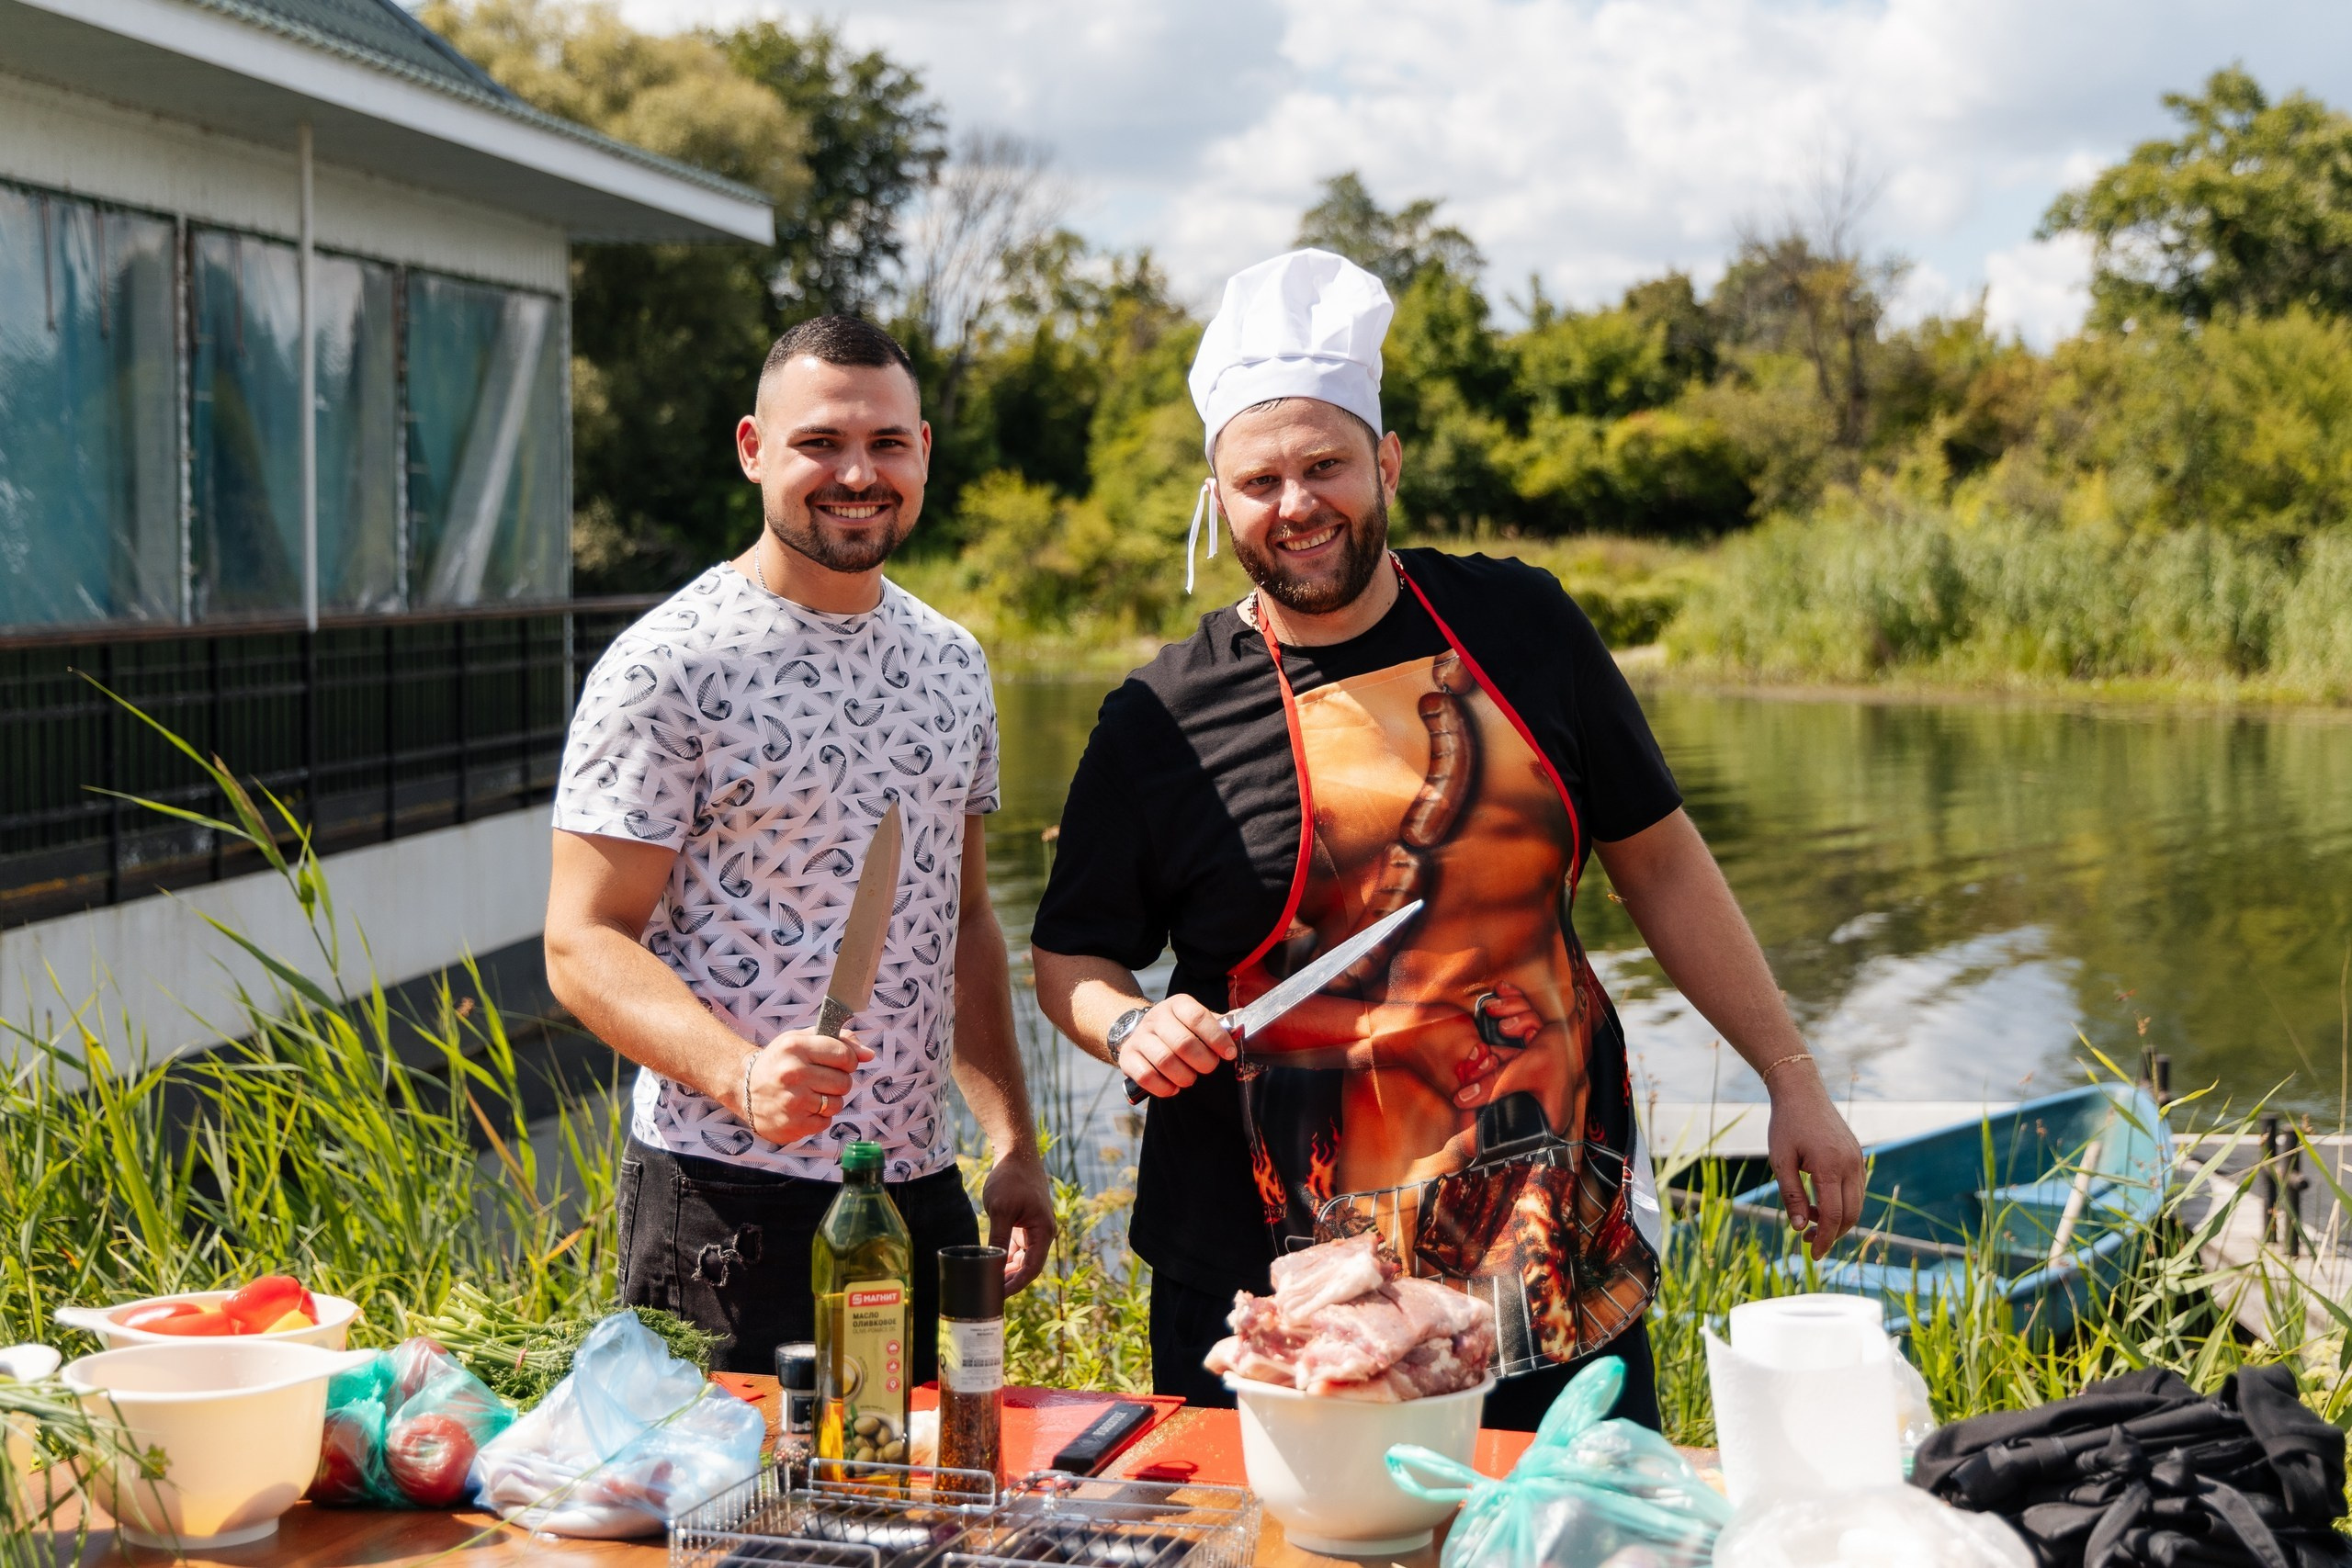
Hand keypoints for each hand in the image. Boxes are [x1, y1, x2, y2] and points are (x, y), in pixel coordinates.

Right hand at [738, 1028, 875, 1144]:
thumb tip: (869, 1054)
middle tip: (820, 1080)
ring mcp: (792, 1101)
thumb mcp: (802, 1040)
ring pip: (837, 1104)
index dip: (849, 1060)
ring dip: (829, 1101)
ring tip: (809, 1094)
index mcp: (795, 1047)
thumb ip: (839, 1041)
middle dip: (838, 1081)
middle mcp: (792, 1073)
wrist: (743, 1087)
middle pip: (844, 1082)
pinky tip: (802, 1108)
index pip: (845, 1055)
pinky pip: (825, 1122)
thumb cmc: (779, 1061)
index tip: (840, 1063)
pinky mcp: (792, 1124)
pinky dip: (818, 1117)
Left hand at [982, 1148, 1056, 1291]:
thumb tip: (991, 1266)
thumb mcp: (1001, 1210)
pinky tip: (988, 1267)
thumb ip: (998, 1239)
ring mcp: (1032, 1230)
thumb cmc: (1011, 1178)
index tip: (998, 1296)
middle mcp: (1041, 1233)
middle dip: (1009, 1281)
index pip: (1032, 1268)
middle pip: (1027, 1267)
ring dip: (1005, 1271)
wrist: (1016, 1154)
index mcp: (1043, 1231)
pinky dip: (1003, 1258)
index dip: (1016, 1285)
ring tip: (986, 1285)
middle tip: (988, 1295)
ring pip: (1020, 1259)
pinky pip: (1014, 1248)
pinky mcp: (1022, 1225)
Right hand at [1117, 995, 1235, 1096]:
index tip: (1229, 1054)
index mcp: (1178, 1004)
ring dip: (1184, 1076)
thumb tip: (1245, 1025)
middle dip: (1202, 1061)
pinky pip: (1146, 1076)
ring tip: (1190, 1079)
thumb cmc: (1179, 1029)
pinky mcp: (1127, 1057)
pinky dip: (1164, 1087)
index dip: (1216, 1037)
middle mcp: (1156, 1017)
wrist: (1141, 1032)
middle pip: (1182, 1043)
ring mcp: (1140, 1037)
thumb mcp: (1197, 1020)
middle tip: (1209, 1068)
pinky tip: (1173, 1087)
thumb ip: (1220, 1024)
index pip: (1198, 1017)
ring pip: (1164, 1060)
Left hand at [1765, 1062, 1864, 1259]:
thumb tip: (1800, 1228)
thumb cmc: (1786, 1125)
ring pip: (1856, 1203)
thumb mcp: (1781, 1161)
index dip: (1825, 1239)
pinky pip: (1856, 1189)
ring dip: (1837, 1219)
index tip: (1813, 1254)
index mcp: (1829, 1166)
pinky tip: (1820, 1203)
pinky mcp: (1857, 1156)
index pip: (1833, 1215)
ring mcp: (1857, 1160)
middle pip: (1851, 1214)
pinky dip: (1842, 1203)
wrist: (1802, 1092)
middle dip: (1832, 1234)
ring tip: (1808, 1219)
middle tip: (1808, 1241)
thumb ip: (1791, 1195)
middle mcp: (1850, 1165)